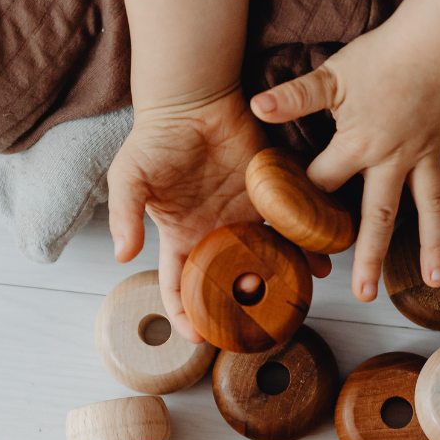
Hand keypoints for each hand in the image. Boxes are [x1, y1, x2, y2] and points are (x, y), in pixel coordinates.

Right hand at [107, 88, 330, 341]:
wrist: (194, 101)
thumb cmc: (157, 139)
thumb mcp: (129, 177)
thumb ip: (124, 215)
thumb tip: (123, 256)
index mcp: (182, 236)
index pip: (180, 286)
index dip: (186, 314)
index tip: (199, 338)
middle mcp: (216, 233)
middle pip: (229, 282)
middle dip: (241, 307)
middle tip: (257, 329)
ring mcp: (245, 217)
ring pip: (266, 259)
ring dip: (280, 280)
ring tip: (296, 301)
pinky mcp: (271, 197)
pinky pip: (289, 227)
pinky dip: (304, 244)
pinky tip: (317, 261)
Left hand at [250, 24, 439, 301]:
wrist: (435, 39)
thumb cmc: (380, 56)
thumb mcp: (330, 76)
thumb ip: (295, 97)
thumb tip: (257, 107)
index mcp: (359, 146)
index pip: (323, 183)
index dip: (303, 206)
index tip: (290, 236)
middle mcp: (394, 160)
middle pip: (380, 216)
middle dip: (370, 255)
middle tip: (364, 294)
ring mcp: (427, 154)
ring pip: (433, 206)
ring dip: (436, 243)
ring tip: (435, 280)